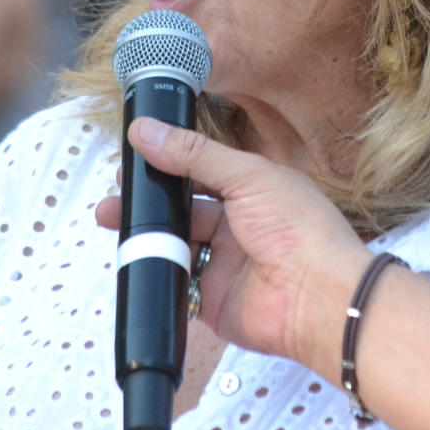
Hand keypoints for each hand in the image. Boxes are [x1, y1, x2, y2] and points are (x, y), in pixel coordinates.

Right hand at [95, 117, 372, 379]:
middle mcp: (238, 224)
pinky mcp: (211, 298)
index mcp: (253, 189)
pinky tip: (134, 258)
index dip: (169, 165)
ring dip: (146, 235)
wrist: (317, 296)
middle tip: (115, 198)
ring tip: (113, 222)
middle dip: (149, 203)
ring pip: (175, 244)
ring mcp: (224, 262)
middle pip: (183, 209)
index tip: (134, 158)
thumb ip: (194, 155)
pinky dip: (156, 273)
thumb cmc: (299, 229)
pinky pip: (175, 284)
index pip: (202, 171)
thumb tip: (147, 131)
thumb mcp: (247, 176)